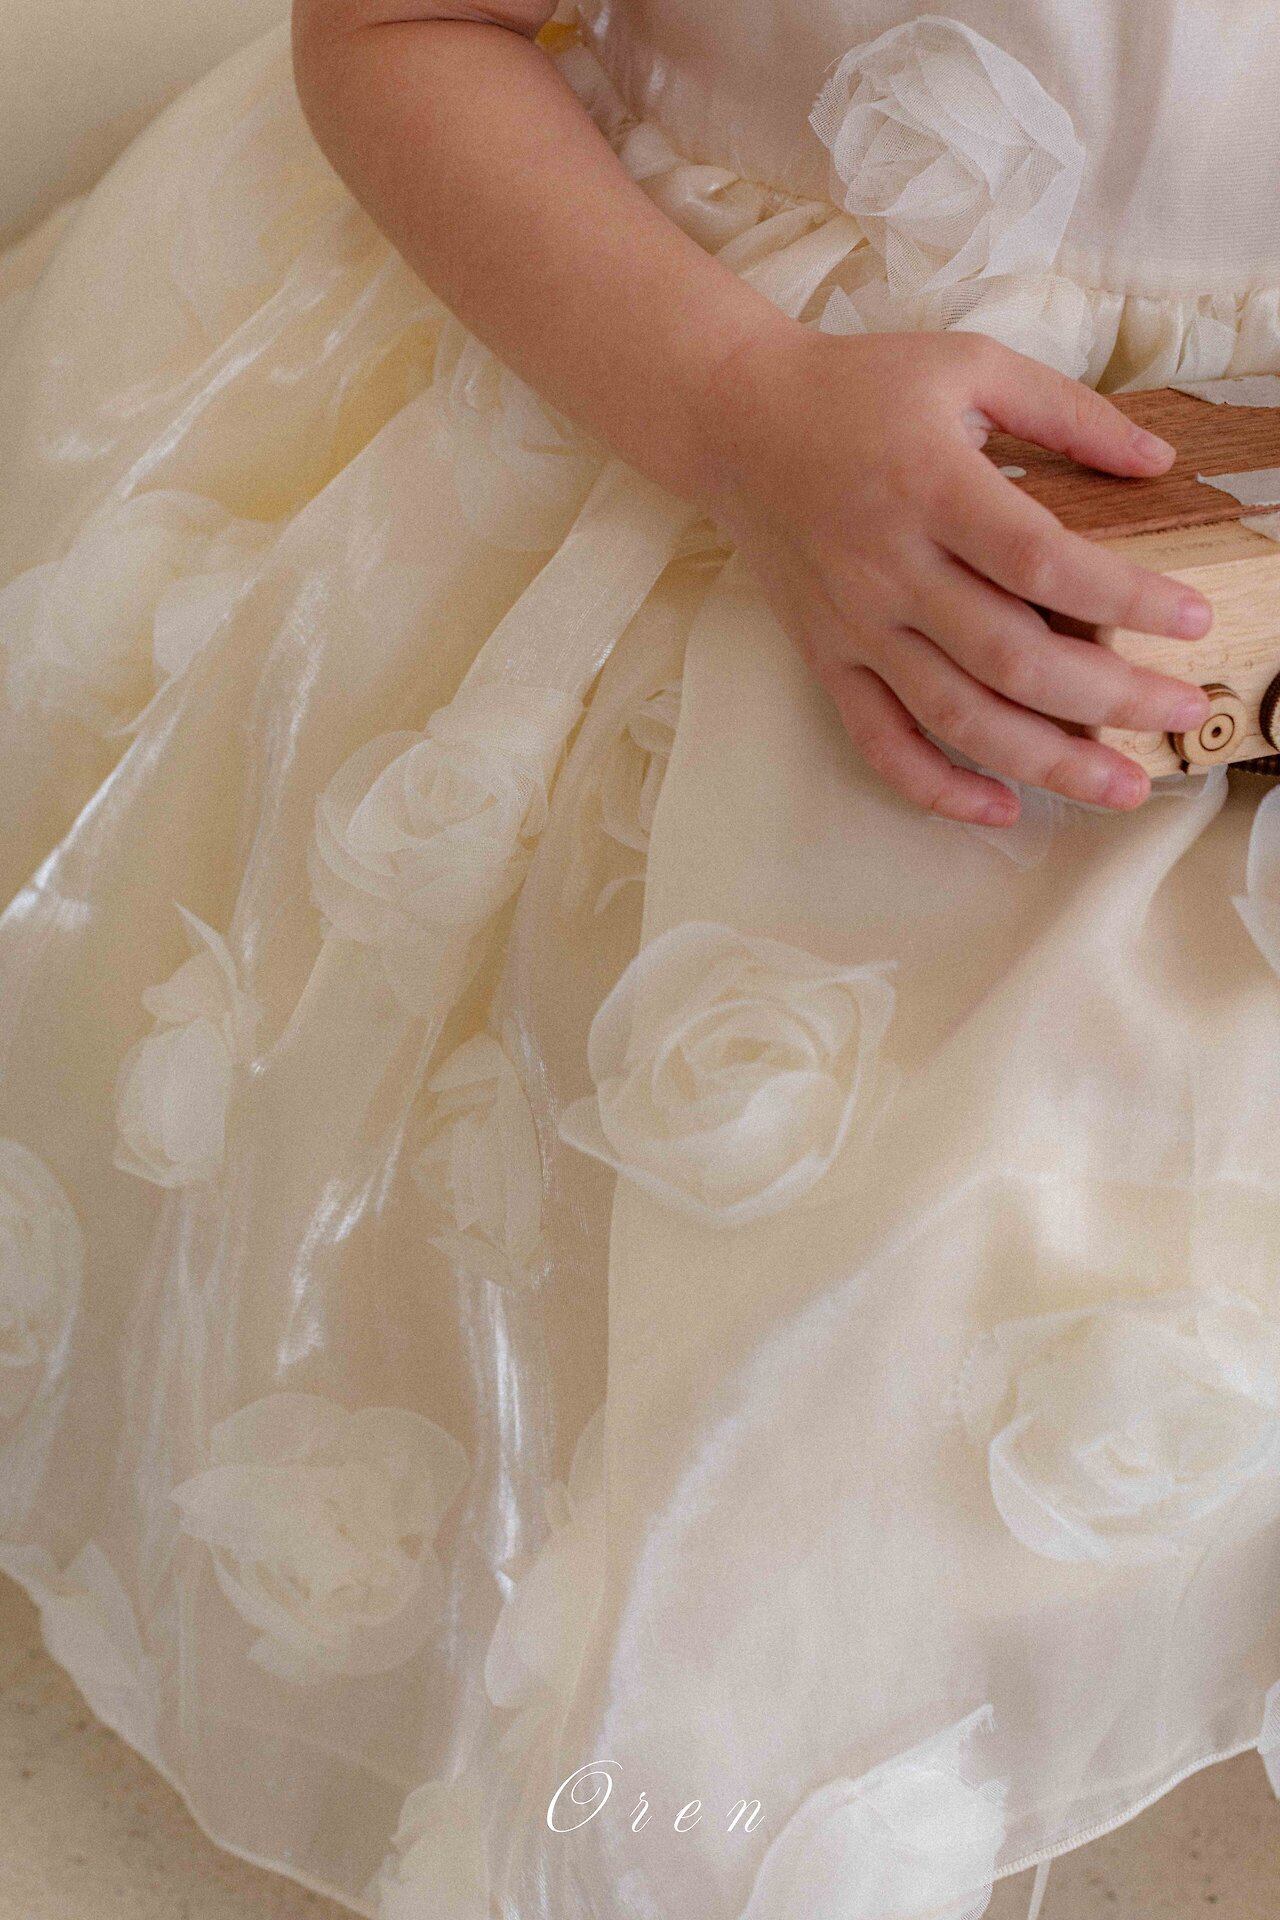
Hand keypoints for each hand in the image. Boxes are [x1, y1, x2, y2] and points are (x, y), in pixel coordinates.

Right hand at [695, 325, 1213, 826]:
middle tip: (1186, 711)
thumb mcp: (969, 365)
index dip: (1126, 598)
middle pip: (1013, 658)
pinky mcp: (828, 659)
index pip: (1042, 562)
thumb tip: (1159, 462)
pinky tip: (1003, 808)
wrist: (735, 423)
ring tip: (1123, 786)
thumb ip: (1069, 412)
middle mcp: (891, 568)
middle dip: (1112, 697)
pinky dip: (938, 788)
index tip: (1194, 619)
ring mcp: (856, 626)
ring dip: (1048, 762)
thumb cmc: (858, 388)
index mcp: (932, 487)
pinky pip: (881, 743)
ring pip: (958, 716)